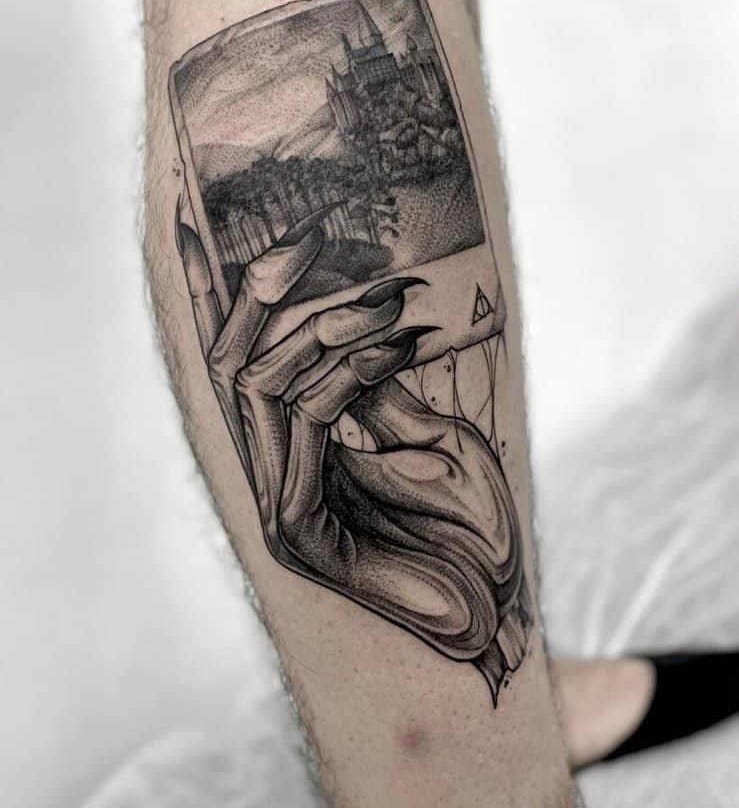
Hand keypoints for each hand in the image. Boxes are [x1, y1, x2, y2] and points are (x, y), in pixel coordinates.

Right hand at [176, 202, 530, 701]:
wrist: (496, 608)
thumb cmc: (468, 528)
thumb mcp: (425, 435)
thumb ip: (374, 388)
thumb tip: (355, 324)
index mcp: (289, 454)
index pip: (234, 366)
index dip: (205, 296)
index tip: (195, 221)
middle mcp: (269, 474)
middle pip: (230, 367)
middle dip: (261, 293)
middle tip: (310, 234)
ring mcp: (276, 503)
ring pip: (262, 385)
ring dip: (327, 327)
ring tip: (388, 297)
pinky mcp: (296, 527)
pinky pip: (306, 420)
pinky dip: (350, 371)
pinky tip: (396, 344)